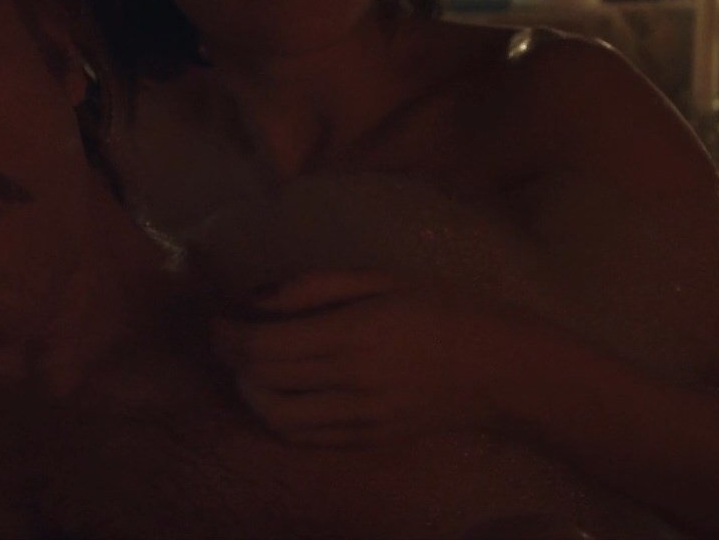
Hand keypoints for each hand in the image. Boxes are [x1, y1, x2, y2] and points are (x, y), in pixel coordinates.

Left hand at [211, 270, 555, 446]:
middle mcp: (352, 380)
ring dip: (250, 393)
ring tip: (250, 369)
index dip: (228, 334)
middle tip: (227, 338)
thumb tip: (257, 295)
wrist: (500, 368)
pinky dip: (279, 417)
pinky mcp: (368, 440)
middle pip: (263, 382)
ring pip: (277, 417)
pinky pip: (306, 437)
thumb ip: (318, 285)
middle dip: (232, 360)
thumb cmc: (444, 308)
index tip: (218, 318)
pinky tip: (281, 394)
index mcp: (355, 332)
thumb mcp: (384, 279)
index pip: (265, 345)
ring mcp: (360, 418)